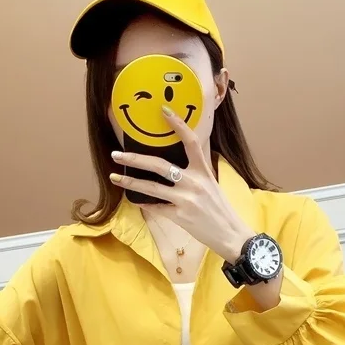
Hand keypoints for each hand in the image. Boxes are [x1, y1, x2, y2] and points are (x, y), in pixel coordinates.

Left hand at [110, 106, 254, 262]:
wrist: (230, 234)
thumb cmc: (220, 209)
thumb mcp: (211, 184)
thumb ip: (195, 171)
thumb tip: (175, 162)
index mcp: (203, 170)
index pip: (190, 141)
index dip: (177, 124)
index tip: (163, 111)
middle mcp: (194, 182)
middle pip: (159, 165)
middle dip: (135, 159)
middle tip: (117, 154)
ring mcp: (186, 200)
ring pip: (151, 187)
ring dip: (130, 181)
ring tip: (115, 177)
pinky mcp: (180, 216)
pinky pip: (156, 207)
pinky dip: (144, 203)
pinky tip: (134, 199)